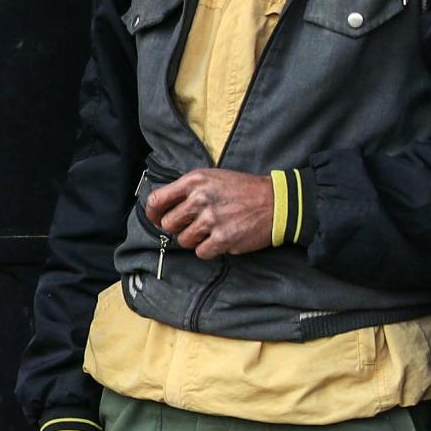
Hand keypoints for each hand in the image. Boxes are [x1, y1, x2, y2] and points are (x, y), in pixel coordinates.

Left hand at [145, 168, 275, 257]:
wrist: (277, 201)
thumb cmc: (243, 190)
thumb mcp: (212, 178)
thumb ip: (187, 190)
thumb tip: (161, 209)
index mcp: (194, 181)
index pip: (156, 200)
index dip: (153, 214)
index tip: (157, 219)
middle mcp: (200, 198)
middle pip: (168, 224)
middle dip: (178, 228)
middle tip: (195, 225)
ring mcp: (212, 219)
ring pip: (183, 240)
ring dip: (195, 240)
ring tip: (212, 230)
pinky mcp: (223, 238)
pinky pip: (201, 252)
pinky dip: (209, 249)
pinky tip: (221, 238)